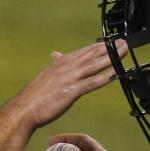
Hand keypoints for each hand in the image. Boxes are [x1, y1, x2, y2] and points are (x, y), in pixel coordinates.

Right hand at [11, 40, 125, 129]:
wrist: (24, 109)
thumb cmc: (35, 96)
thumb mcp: (46, 75)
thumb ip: (55, 65)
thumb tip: (56, 55)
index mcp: (61, 62)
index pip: (85, 51)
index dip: (100, 45)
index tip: (112, 41)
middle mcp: (67, 67)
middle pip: (93, 54)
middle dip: (110, 48)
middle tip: (124, 41)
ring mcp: (70, 78)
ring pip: (95, 65)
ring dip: (111, 57)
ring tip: (124, 51)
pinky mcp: (71, 91)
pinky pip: (91, 83)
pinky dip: (104, 78)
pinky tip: (115, 74)